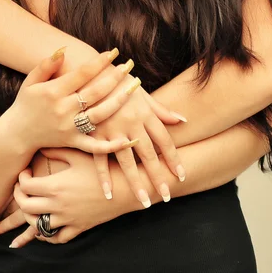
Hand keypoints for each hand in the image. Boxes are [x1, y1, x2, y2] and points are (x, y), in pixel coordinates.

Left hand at [0, 148, 126, 247]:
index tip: (26, 172)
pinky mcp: (78, 228)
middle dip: (19, 197)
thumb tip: (40, 143)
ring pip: (37, 225)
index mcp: (56, 186)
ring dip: (29, 216)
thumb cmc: (102, 168)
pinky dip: (46, 235)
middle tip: (22, 188)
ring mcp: (68, 219)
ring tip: (30, 205)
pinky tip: (44, 226)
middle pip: (26, 207)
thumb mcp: (78, 154)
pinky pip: (56, 238)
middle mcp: (58, 205)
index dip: (21, 179)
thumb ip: (57, 149)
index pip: (26, 187)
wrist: (125, 189)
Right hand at [7, 48, 135, 154]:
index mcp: (54, 92)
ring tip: (134, 88)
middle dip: (114, 77)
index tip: (113, 52)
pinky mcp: (73, 142)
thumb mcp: (30, 81)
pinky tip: (130, 139)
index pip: (81, 74)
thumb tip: (63, 50)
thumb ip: (45, 65)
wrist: (17, 134)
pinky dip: (113, 146)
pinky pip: (95, 147)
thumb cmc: (26, 103)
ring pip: (100, 115)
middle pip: (95, 92)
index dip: (98, 62)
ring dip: (119, 101)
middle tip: (129, 65)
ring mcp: (70, 128)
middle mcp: (64, 110)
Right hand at [91, 77, 185, 205]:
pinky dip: (104, 177)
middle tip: (166, 197)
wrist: (89, 71)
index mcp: (145, 113)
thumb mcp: (141, 92)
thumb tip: (182, 120)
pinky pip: (100, 159)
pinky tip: (108, 194)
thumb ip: (160, 110)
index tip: (181, 176)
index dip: (174, 159)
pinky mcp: (94, 132)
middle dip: (158, 177)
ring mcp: (112, 129)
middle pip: (149, 155)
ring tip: (143, 202)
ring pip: (127, 162)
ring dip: (135, 183)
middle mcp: (131, 123)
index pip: (164, 141)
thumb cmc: (117, 80)